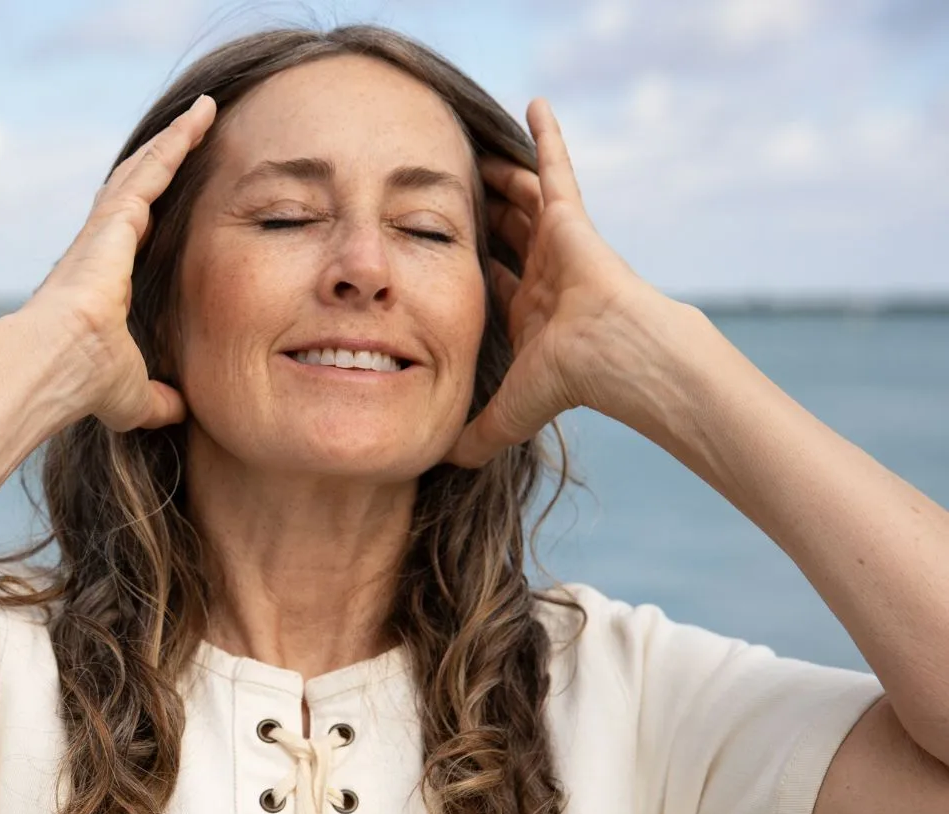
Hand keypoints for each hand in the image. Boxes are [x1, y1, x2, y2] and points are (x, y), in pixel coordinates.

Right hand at [12, 94, 215, 431]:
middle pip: (140, 191)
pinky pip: (152, 168)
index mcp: (106, 282)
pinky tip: (200, 118)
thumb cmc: (85, 382)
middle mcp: (103, 248)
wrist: (57, 365)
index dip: (157, 210)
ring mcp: (106, 230)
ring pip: (145, 170)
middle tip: (193, 134)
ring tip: (203, 112)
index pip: (137, 235)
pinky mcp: (114, 219)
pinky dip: (177, 140)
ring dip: (174, 140)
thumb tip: (181, 410)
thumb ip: (159, 398)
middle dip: (165, 161)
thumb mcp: (135, 395)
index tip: (177, 195)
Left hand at [447, 99, 673, 467]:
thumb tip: (441, 463)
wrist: (618, 358)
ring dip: (499, 174)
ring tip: (471, 147)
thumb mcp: (508, 412)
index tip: (440, 247)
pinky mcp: (571, 218)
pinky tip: (532, 104)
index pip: (494, 277)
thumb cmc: (571, 384)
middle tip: (449, 186)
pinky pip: (554, 168)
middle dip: (480, 211)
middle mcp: (544, 274)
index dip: (468, 261)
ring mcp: (559, 243)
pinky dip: (545, 137)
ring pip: (523, 198)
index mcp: (531, 313)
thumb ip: (476, 435)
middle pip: (505, 232)